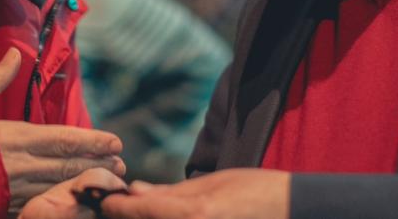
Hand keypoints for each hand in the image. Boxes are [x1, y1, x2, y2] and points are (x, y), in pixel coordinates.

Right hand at [0, 49, 125, 212]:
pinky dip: (61, 199)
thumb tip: (15, 53)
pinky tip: (73, 197)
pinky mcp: (5, 206)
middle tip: (122, 164)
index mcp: (17, 137)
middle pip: (69, 165)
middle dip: (97, 164)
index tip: (115, 142)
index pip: (65, 139)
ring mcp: (15, 189)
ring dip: (85, 181)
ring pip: (59, 186)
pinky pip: (40, 202)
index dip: (93, 142)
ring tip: (107, 180)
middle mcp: (22, 164)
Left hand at [101, 169, 290, 218]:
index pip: (134, 212)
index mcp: (191, 214)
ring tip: (148, 211)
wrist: (293, 213)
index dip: (113, 206)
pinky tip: (173, 216)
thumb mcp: (213, 183)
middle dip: (129, 218)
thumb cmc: (256, 192)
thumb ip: (171, 192)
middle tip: (121, 206)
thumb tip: (135, 191)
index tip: (104, 199)